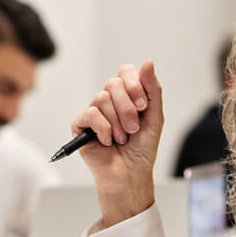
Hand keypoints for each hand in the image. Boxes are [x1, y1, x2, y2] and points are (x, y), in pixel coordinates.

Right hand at [71, 61, 163, 227]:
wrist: (130, 174)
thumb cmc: (142, 149)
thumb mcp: (155, 117)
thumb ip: (153, 90)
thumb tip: (148, 62)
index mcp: (127, 96)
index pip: (126, 72)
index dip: (135, 85)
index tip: (144, 106)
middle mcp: (109, 101)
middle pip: (113, 84)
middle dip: (128, 107)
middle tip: (134, 128)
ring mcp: (94, 112)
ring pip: (102, 99)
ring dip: (118, 123)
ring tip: (122, 139)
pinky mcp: (81, 125)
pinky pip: (90, 114)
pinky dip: (103, 129)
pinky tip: (107, 141)